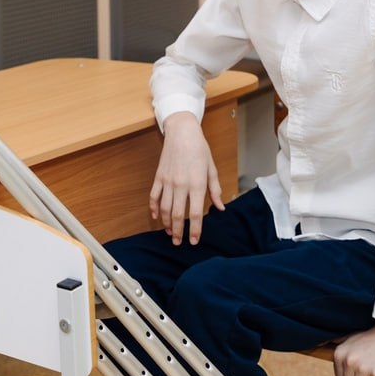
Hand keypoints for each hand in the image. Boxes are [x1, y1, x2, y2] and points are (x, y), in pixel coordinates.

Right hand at [149, 112, 223, 244]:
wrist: (182, 132)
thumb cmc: (199, 149)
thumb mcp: (212, 169)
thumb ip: (215, 190)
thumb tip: (220, 208)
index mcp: (197, 184)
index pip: (195, 213)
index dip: (194, 230)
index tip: (194, 241)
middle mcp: (181, 185)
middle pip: (178, 215)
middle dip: (178, 232)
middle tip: (179, 243)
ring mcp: (168, 182)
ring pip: (164, 209)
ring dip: (166, 224)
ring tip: (170, 233)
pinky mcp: (159, 177)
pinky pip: (154, 197)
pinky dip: (153, 209)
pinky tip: (156, 217)